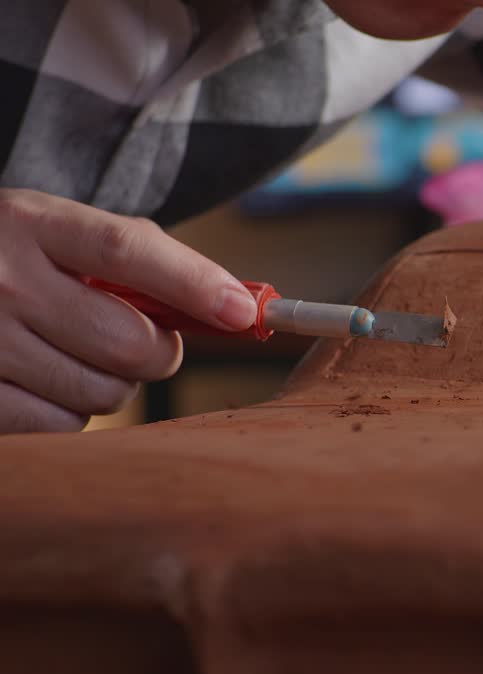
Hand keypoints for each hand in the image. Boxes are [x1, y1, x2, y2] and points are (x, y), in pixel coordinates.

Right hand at [0, 189, 258, 433]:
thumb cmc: (5, 258)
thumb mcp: (52, 230)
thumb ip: (134, 258)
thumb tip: (233, 303)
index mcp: (29, 223)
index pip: (126, 251)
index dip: (194, 284)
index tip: (243, 311)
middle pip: (130, 342)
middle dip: (156, 352)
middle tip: (140, 342)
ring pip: (103, 393)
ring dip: (110, 385)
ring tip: (73, 355)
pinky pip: (60, 425)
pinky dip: (67, 412)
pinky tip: (41, 381)